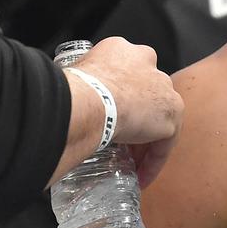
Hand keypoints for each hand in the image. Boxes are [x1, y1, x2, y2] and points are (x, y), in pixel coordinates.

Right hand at [74, 37, 183, 185]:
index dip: (119, 99)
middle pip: (145, 96)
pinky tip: (141, 177)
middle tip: (120, 143)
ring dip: (144, 143)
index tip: (111, 117)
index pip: (126, 75)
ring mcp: (163, 87)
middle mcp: (147, 62)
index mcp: (121, 50)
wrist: (90, 102)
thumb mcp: (71, 79)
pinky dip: (152, 162)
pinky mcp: (172, 112)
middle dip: (135, 119)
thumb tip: (55, 107)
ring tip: (129, 165)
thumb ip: (75, 87)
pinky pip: (164, 142)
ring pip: (157, 119)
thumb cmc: (72, 91)